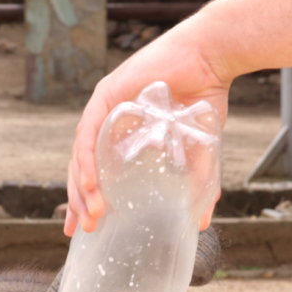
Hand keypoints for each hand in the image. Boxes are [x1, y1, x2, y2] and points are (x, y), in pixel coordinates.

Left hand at [65, 24, 230, 236]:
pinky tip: (90, 185)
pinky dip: (86, 161)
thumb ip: (196, 187)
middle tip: (85, 230)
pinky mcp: (106, 96)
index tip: (86, 229)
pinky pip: (87, 135)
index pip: (96, 175)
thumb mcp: (200, 154)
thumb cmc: (204, 100)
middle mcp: (108, 124)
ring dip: (82, 188)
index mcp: (122, 137)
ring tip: (90, 215)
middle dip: (80, 202)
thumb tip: (198, 224)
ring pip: (80, 155)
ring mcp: (104, 109)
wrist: (211, 60)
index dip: (88, 202)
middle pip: (82, 169)